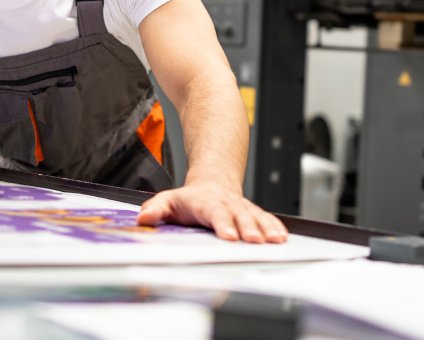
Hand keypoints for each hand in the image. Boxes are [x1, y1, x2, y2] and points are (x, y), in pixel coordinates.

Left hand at [136, 181, 287, 243]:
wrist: (212, 183)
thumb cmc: (189, 199)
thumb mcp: (168, 201)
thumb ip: (155, 209)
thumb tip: (143, 219)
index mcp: (205, 202)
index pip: (214, 212)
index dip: (222, 223)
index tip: (229, 235)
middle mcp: (226, 204)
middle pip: (238, 215)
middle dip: (247, 228)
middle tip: (254, 240)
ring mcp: (241, 208)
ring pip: (254, 216)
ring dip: (265, 228)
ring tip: (274, 240)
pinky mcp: (252, 213)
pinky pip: (265, 218)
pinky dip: (274, 226)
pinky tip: (281, 236)